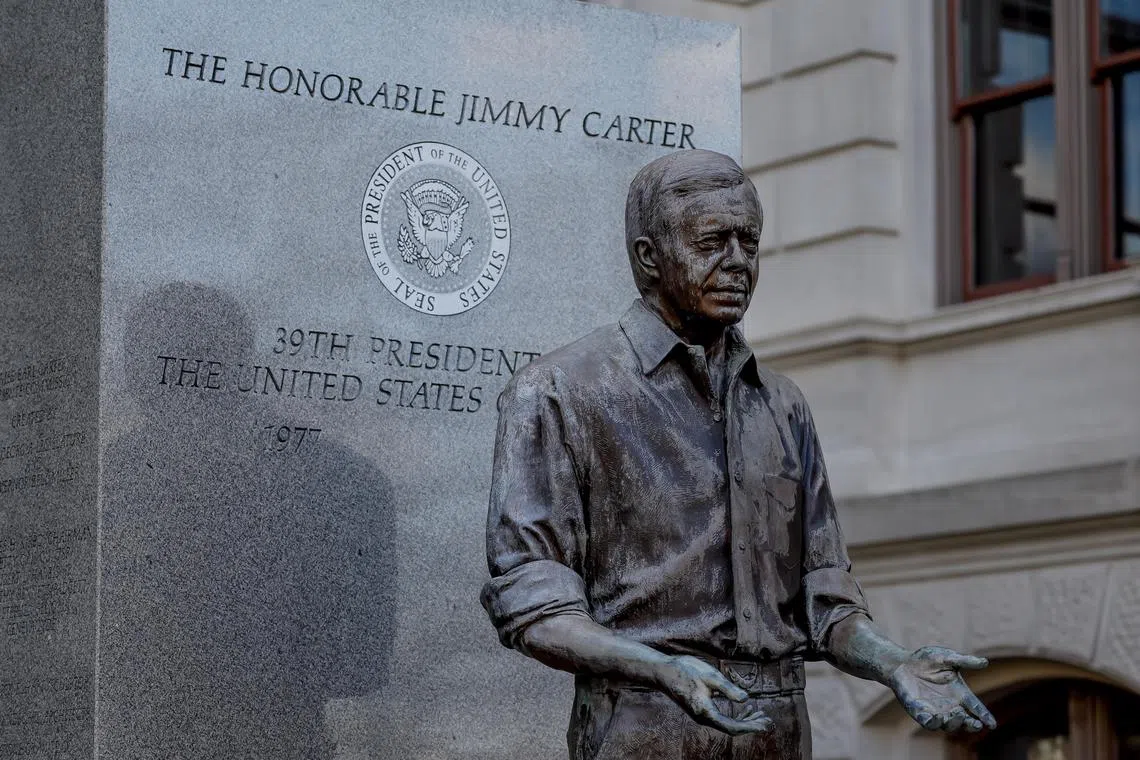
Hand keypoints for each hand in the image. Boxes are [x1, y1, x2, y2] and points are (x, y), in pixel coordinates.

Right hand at [654, 655, 772, 735]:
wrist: (663, 671)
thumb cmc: (684, 671)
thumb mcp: (709, 676)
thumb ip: (728, 689)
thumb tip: (746, 699)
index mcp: (706, 712)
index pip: (732, 726)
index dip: (750, 726)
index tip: (765, 724)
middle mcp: (704, 718)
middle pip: (732, 728)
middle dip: (751, 724)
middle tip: (768, 720)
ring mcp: (702, 715)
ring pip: (727, 723)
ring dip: (745, 720)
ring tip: (761, 713)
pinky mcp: (701, 710)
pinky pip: (722, 718)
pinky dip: (735, 714)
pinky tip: (745, 706)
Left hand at [889, 646, 996, 732]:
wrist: (902, 663)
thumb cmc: (926, 659)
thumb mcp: (947, 658)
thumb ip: (964, 661)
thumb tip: (985, 662)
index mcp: (959, 693)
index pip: (975, 707)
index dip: (984, 716)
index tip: (992, 724)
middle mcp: (950, 705)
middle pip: (964, 721)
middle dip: (970, 723)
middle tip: (972, 720)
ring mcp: (935, 710)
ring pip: (948, 725)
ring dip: (953, 723)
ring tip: (955, 714)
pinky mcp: (920, 712)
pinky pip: (928, 723)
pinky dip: (933, 722)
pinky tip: (936, 717)